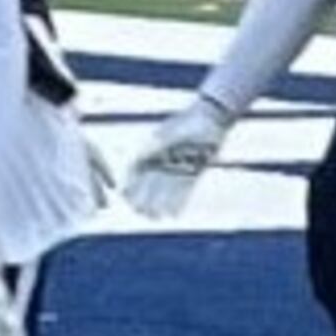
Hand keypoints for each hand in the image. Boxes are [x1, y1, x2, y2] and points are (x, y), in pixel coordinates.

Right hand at [125, 96, 230, 220]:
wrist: (212, 118)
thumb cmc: (188, 122)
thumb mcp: (167, 134)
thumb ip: (152, 148)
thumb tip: (136, 159)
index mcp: (153, 150)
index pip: (136, 172)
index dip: (130, 185)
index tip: (124, 196)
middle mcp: (165, 161)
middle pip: (151, 184)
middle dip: (144, 199)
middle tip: (138, 212)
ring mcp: (179, 166)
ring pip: (167, 190)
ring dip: (160, 204)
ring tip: (153, 217)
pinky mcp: (195, 171)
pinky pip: (185, 189)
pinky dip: (178, 202)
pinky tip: (173, 214)